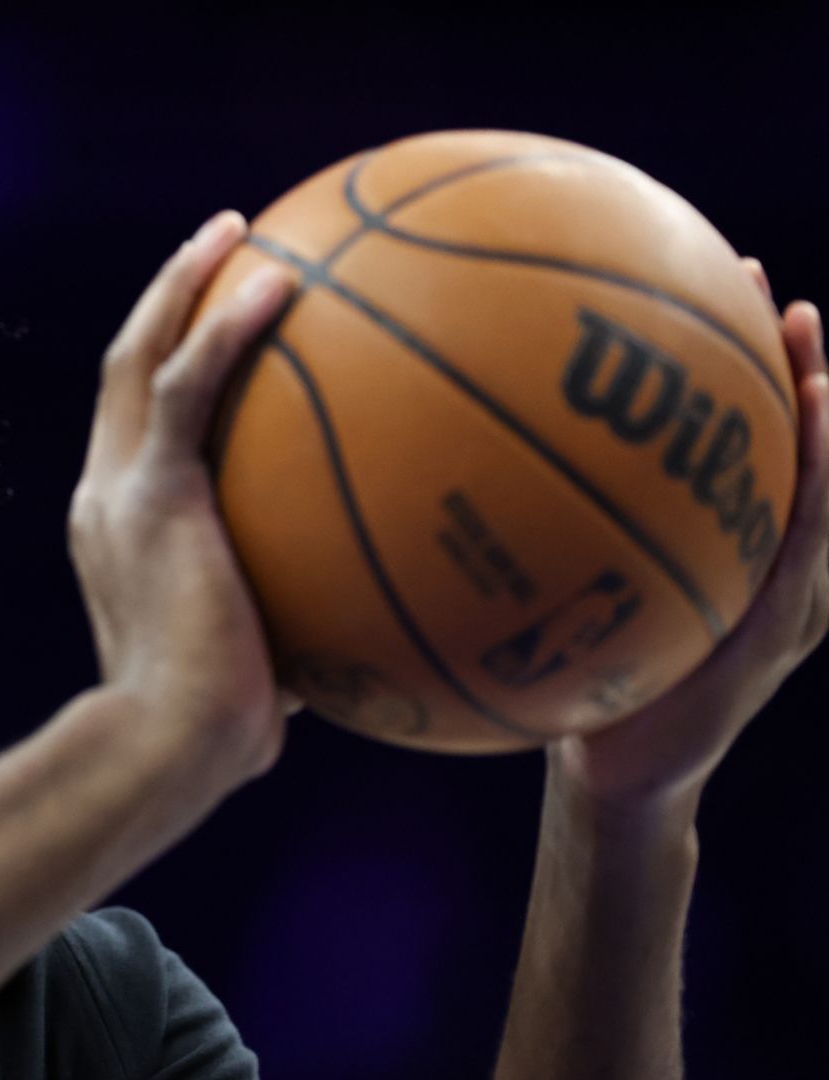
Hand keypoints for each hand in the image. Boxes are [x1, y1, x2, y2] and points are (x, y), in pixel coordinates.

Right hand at [68, 211, 295, 788]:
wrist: (166, 747)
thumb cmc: (217, 737)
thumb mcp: (258, 670)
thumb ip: (295, 629)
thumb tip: (371, 640)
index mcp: (121, 526)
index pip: (138, 424)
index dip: (171, 362)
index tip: (222, 324)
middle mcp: (106, 493)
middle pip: (125, 365)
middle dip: (170, 296)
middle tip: (225, 244)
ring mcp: (119, 489)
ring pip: (138, 354)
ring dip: (184, 283)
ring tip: (239, 230)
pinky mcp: (150, 494)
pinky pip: (188, 386)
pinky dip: (226, 328)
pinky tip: (281, 285)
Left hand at [552, 262, 828, 808]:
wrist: (616, 769)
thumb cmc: (583, 674)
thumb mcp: (563, 593)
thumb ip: (537, 527)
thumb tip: (445, 448)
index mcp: (721, 537)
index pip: (737, 427)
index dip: (741, 356)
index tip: (729, 278)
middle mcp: (764, 557)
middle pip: (789, 444)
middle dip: (793, 372)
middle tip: (777, 298)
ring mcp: (783, 600)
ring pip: (816, 502)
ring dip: (822, 442)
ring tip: (821, 380)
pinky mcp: (770, 647)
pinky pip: (792, 574)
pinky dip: (804, 525)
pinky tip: (800, 492)